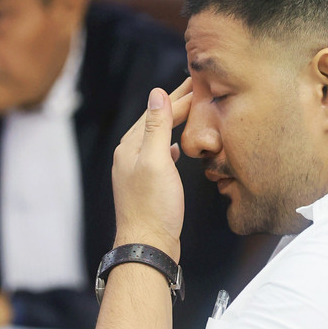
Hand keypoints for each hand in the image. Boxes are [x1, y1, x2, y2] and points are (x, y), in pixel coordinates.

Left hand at [112, 78, 192, 260]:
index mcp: (130, 147)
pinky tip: (174, 148)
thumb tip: (156, 94)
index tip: (197, 82)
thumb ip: (156, 127)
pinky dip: (168, 145)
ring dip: (173, 122)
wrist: (148, 246)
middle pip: (155, 122)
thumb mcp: (155, 161)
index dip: (178, 97)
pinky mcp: (147, 186)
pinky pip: (158, 155)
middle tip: (195, 87)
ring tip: (188, 110)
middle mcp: (130, 156)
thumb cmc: (153, 208)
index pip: (156, 112)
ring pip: (157, 137)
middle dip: (175, 104)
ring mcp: (137, 171)